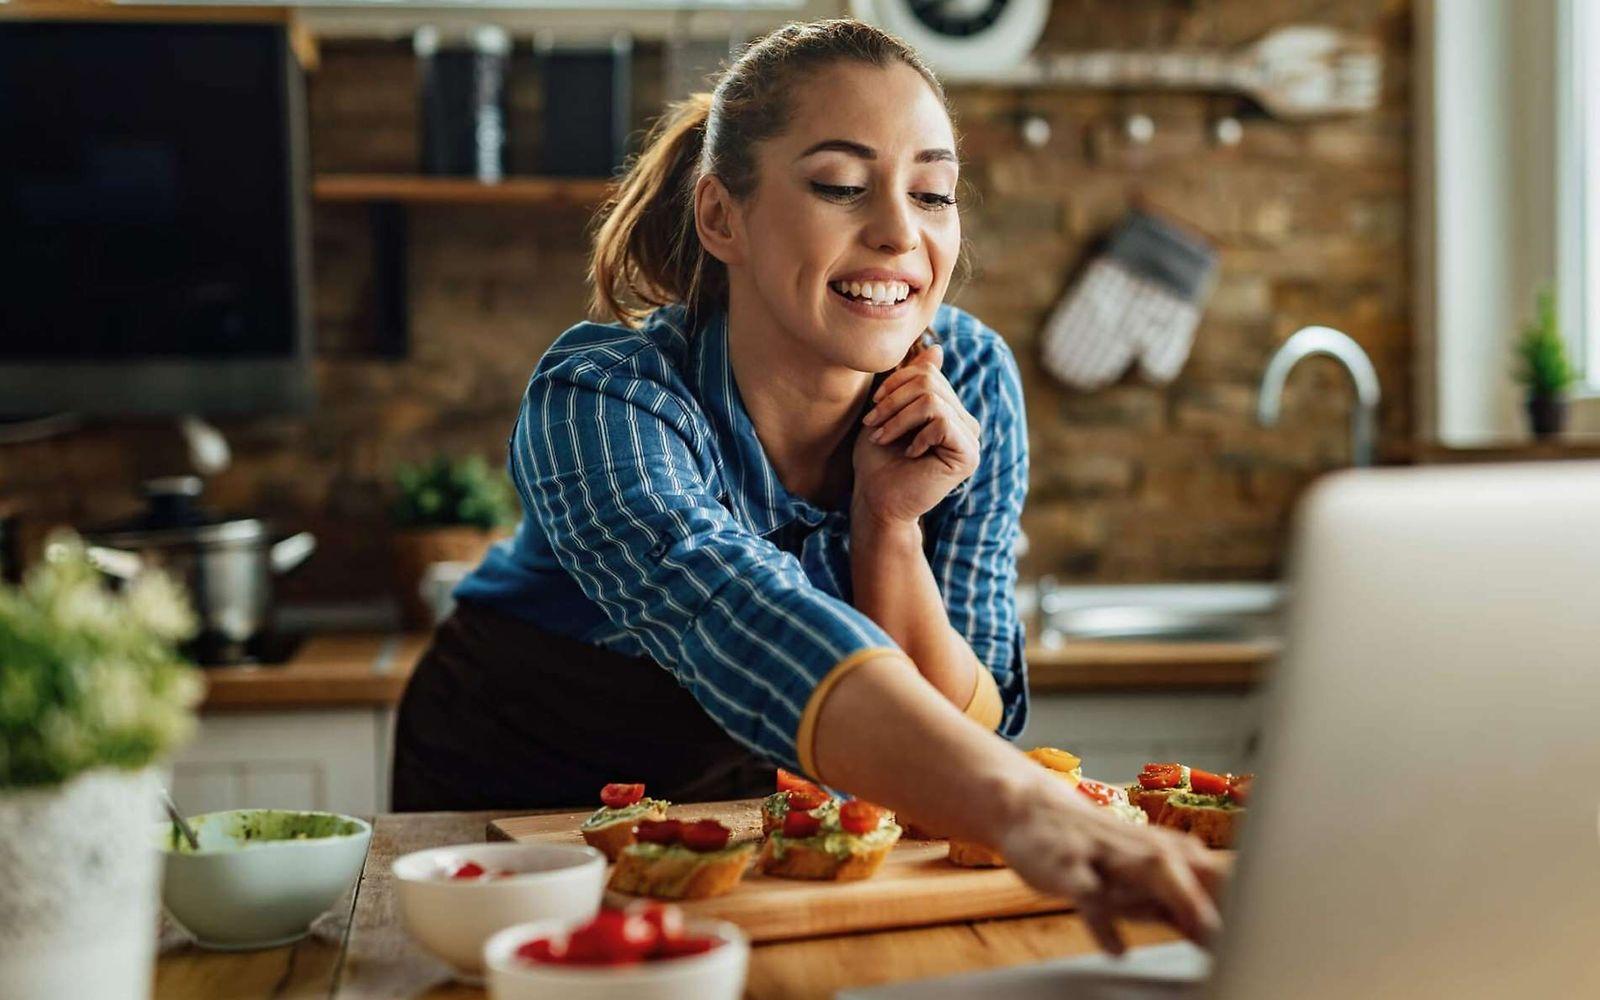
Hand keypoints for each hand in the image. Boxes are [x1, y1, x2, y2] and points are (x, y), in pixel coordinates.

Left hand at [852, 343, 981, 526]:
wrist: (877, 500)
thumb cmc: (878, 460)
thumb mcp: (889, 411)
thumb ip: (911, 382)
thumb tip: (938, 349)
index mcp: (949, 410)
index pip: (927, 373)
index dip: (896, 382)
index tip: (874, 407)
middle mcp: (965, 422)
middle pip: (929, 381)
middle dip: (893, 400)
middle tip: (873, 424)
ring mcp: (970, 438)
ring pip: (932, 399)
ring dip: (898, 418)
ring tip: (882, 437)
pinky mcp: (968, 455)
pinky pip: (941, 422)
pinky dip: (916, 435)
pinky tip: (910, 454)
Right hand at [998, 774, 1230, 953]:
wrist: (1032, 810)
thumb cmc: (1097, 852)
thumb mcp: (1143, 879)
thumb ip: (1185, 906)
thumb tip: (1228, 937)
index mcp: (1172, 853)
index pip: (1223, 876)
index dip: (1252, 903)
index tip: (1272, 935)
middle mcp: (1147, 850)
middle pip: (1198, 870)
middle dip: (1226, 898)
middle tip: (1252, 935)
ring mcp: (1108, 855)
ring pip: (1151, 870)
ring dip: (1181, 896)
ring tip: (1202, 930)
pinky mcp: (1070, 866)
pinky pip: (1089, 894)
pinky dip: (1104, 923)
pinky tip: (1118, 950)